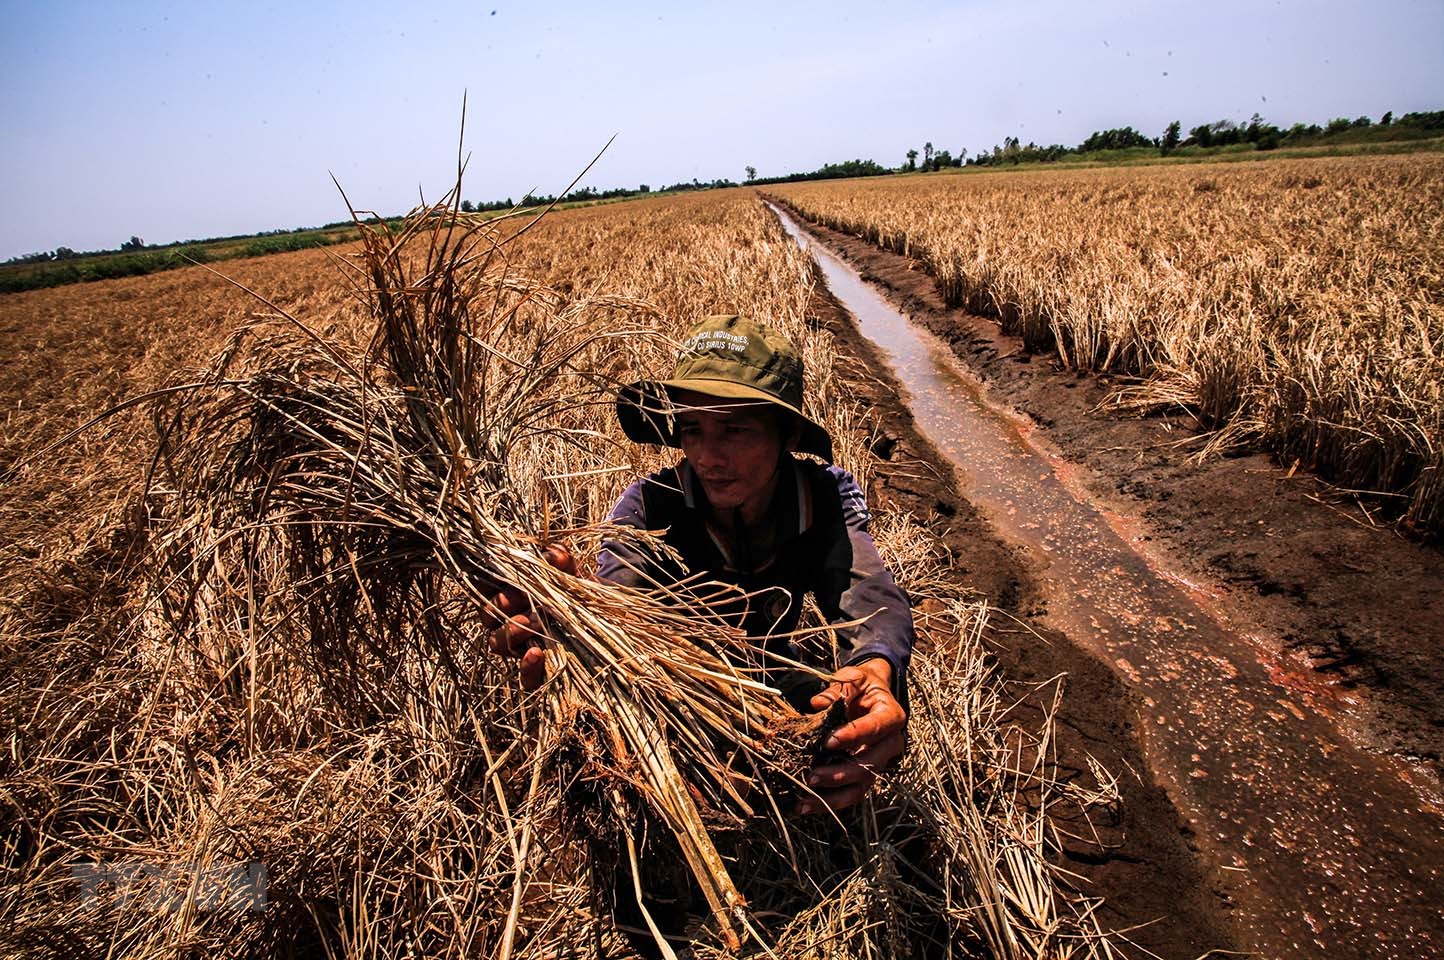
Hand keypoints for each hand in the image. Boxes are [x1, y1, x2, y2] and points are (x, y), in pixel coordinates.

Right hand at [486, 545, 576, 689]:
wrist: (601, 622)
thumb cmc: (575, 593)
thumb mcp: (570, 574)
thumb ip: (561, 561)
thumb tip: (554, 554)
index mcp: (508, 595)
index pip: (484, 588)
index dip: (489, 582)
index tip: (508, 578)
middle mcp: (505, 622)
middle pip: (489, 615)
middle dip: (506, 605)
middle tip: (528, 599)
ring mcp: (518, 650)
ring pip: (497, 643)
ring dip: (512, 631)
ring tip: (535, 621)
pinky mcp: (535, 675)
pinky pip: (523, 678)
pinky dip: (526, 668)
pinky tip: (536, 654)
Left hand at [799, 658, 906, 813]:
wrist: (872, 695)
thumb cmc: (863, 686)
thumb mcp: (854, 679)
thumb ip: (838, 690)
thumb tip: (817, 703)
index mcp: (891, 717)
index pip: (875, 728)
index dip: (854, 735)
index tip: (828, 741)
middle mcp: (890, 744)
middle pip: (870, 765)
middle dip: (840, 773)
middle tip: (812, 776)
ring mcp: (879, 762)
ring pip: (860, 786)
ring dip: (833, 797)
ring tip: (805, 802)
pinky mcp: (866, 774)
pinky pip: (851, 792)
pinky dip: (829, 802)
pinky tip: (806, 805)